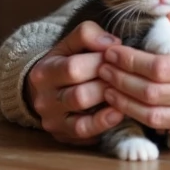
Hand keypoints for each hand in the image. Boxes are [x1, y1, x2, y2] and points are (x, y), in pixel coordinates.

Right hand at [26, 21, 125, 145]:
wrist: (44, 91)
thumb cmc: (64, 64)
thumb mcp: (69, 44)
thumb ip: (88, 35)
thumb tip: (113, 43)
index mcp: (44, 71)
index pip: (73, 67)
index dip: (99, 62)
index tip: (117, 57)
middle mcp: (44, 99)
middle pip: (79, 95)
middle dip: (106, 84)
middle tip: (126, 77)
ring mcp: (53, 120)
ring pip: (82, 116)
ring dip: (108, 102)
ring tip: (125, 92)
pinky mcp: (63, 134)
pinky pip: (84, 131)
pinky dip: (103, 123)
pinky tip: (119, 112)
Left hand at [98, 12, 169, 138]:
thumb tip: (168, 14)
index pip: (158, 66)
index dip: (129, 61)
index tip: (112, 53)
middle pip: (150, 91)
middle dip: (120, 80)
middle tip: (102, 69)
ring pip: (154, 115)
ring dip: (126, 103)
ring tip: (108, 90)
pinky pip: (169, 126)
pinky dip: (145, 117)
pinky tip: (130, 106)